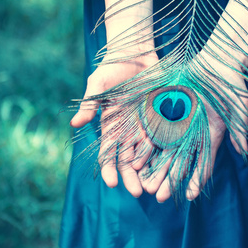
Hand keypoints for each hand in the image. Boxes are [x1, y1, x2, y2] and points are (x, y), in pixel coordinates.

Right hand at [71, 51, 158, 197]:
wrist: (136, 53)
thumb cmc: (112, 68)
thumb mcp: (98, 84)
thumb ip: (90, 104)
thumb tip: (75, 124)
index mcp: (111, 126)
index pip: (108, 153)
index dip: (109, 169)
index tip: (112, 183)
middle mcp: (129, 130)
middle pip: (129, 160)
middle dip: (132, 177)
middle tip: (138, 193)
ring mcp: (147, 125)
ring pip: (149, 154)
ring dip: (151, 172)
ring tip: (156, 188)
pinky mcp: (163, 117)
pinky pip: (166, 138)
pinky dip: (168, 153)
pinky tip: (173, 168)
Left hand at [139, 57, 247, 201]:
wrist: (218, 60)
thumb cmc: (233, 84)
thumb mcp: (239, 107)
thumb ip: (238, 129)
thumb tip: (243, 152)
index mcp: (211, 135)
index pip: (203, 163)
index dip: (197, 179)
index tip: (189, 196)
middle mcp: (194, 133)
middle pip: (180, 162)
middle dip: (169, 180)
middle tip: (158, 197)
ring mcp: (179, 123)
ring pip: (164, 151)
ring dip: (154, 169)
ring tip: (145, 186)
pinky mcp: (166, 111)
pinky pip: (153, 131)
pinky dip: (145, 147)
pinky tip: (137, 161)